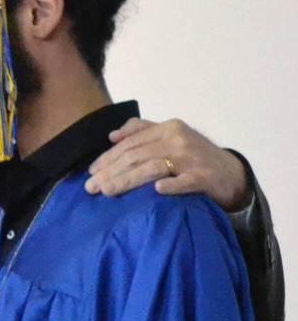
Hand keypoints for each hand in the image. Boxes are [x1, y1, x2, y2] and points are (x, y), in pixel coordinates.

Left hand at [85, 118, 251, 211]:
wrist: (230, 173)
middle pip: (136, 156)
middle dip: (110, 172)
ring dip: (127, 181)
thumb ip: (142, 131)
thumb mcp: (170, 136)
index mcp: (168, 128)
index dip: (108, 157)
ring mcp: (192, 158)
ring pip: (152, 168)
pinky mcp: (205, 177)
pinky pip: (185, 182)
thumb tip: (112, 135)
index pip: (131, 143)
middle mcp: (178, 139)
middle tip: (91, 187)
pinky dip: (170, 186)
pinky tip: (155, 191)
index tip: (91, 171)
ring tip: (107, 192)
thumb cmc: (192, 155)